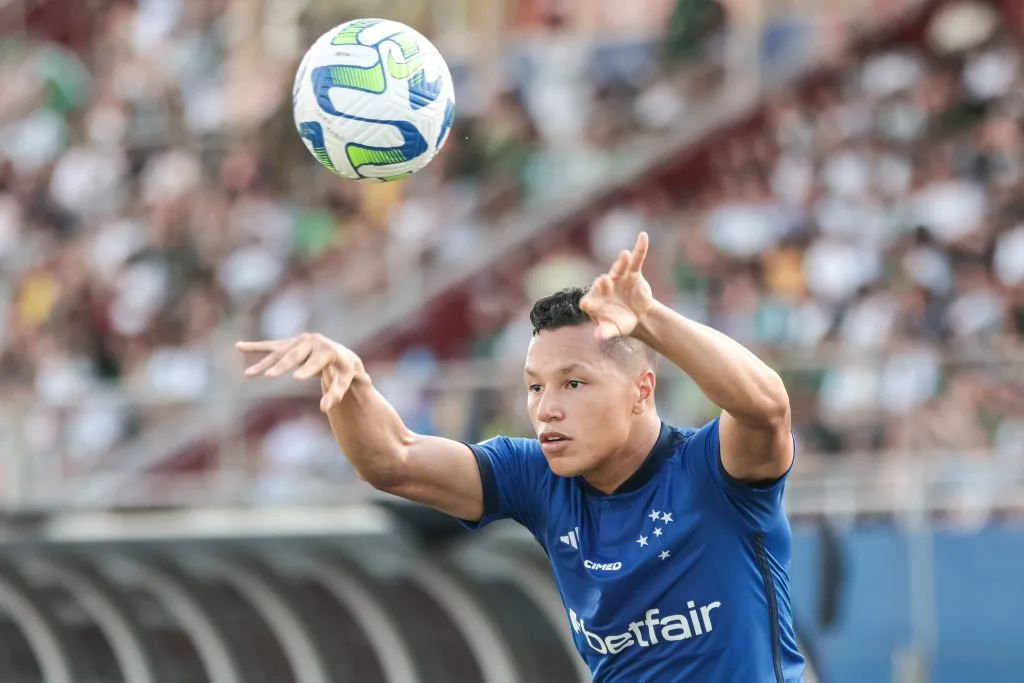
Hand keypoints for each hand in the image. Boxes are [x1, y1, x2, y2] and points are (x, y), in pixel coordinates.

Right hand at [236, 333, 363, 411]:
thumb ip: (335, 394)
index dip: (307, 370)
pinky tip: (239, 347)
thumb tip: (324, 409)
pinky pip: (271, 346)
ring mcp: (299, 341)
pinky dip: (255, 347)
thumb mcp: (344, 383)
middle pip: (293, 356)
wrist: (341, 355)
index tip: (297, 378)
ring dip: (263, 364)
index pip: (316, 362)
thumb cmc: (344, 372)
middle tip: (269, 376)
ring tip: (248, 374)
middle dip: (281, 366)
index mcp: (327, 350)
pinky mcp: (289, 343)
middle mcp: (312, 342)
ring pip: (278, 353)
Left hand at [580, 231, 654, 340]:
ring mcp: (618, 278)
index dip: (588, 302)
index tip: (586, 304)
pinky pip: (636, 259)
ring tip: (624, 255)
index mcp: (595, 301)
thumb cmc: (619, 322)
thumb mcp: (613, 329)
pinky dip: (640, 248)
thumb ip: (605, 332)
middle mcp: (604, 286)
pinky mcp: (632, 273)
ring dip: (621, 262)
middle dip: (603, 282)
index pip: (589, 300)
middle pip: (602, 283)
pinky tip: (643, 236)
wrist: (637, 316)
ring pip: (618, 269)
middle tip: (604, 280)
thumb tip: (598, 337)